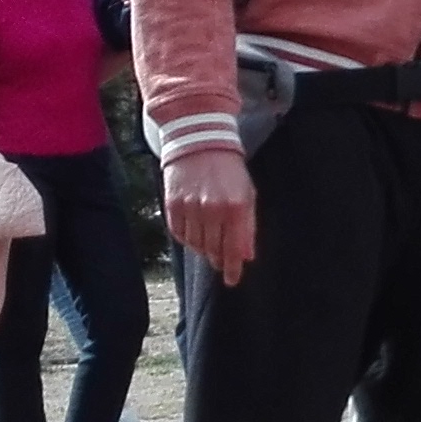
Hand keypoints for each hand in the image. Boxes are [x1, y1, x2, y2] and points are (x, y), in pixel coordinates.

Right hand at [166, 139, 256, 282]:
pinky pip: (179, 234)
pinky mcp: (173, 205)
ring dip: (203, 247)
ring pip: (196, 244)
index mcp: (236, 206)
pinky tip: (195, 229)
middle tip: (221, 260)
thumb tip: (246, 256)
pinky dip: (188, 237)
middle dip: (218, 258)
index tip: (232, 280)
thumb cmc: (229, 170)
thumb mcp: (247, 194)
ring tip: (209, 238)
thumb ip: (248, 226)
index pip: (234, 248)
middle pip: (213, 250)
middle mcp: (212, 209)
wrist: (200, 141)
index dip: (232, 267)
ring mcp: (190, 207)